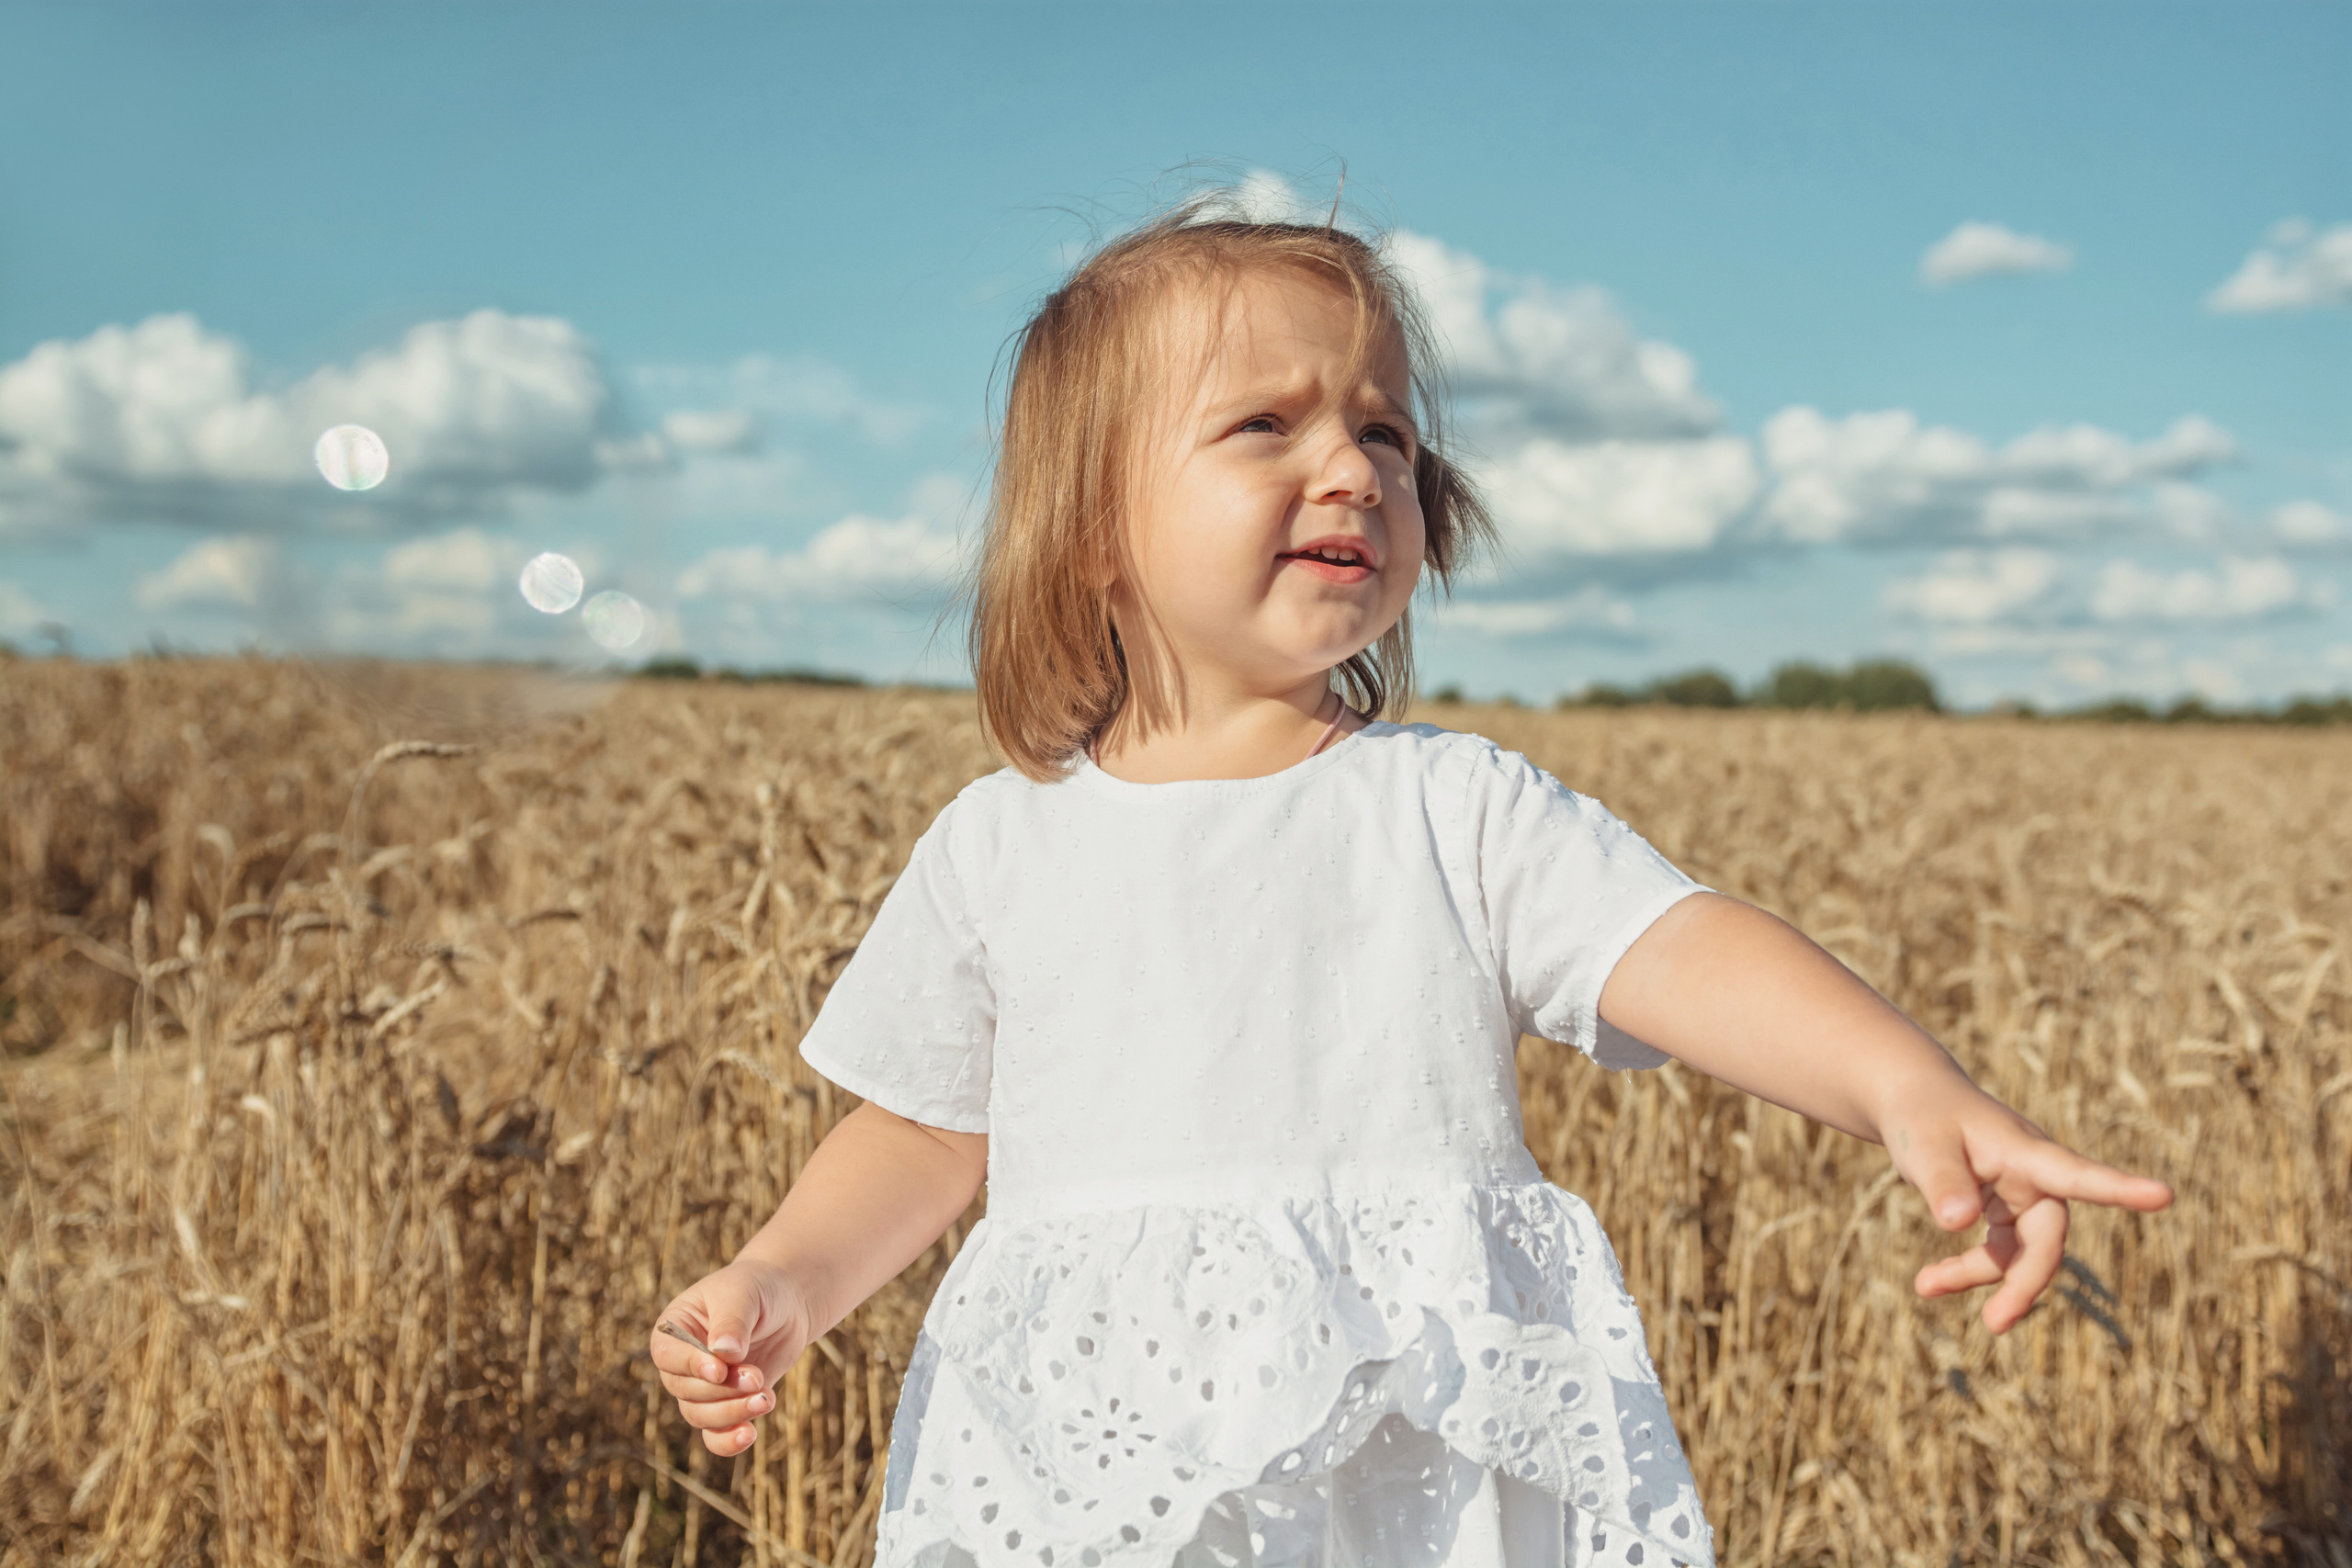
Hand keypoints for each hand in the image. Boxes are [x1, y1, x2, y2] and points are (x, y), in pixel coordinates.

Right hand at [649, 1258, 815, 1454]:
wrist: (787, 1304)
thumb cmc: (758, 1290)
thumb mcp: (744, 1295)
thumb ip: (732, 1322)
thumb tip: (724, 1353)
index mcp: (674, 1328)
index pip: (667, 1355)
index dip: (691, 1366)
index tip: (719, 1370)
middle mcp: (682, 1362)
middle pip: (685, 1391)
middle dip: (722, 1390)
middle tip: (757, 1377)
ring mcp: (703, 1387)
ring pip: (701, 1416)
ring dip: (732, 1413)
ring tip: (766, 1399)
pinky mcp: (728, 1403)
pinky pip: (716, 1435)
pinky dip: (729, 1441)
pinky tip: (750, 1435)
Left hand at [1884, 1084, 2174, 1333]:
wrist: (1915, 1098)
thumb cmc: (1923, 1115)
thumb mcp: (1922, 1144)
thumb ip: (1942, 1181)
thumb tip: (1957, 1224)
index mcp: (2026, 1151)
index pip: (2078, 1174)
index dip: (2120, 1188)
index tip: (2164, 1195)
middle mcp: (2036, 1176)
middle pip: (2047, 1238)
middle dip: (2024, 1281)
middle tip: (1995, 1322)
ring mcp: (2024, 1195)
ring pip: (2020, 1252)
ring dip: (1981, 1275)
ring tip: (1925, 1286)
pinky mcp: (2007, 1210)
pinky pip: (1999, 1251)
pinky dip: (1967, 1268)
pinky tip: (1929, 1283)